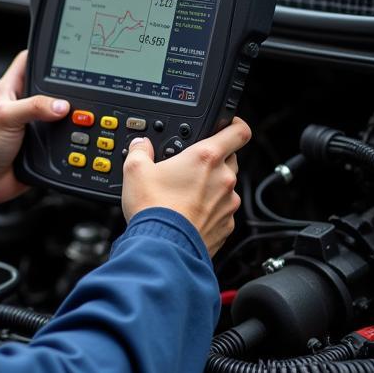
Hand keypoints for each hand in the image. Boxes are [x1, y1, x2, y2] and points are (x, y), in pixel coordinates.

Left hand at [0, 51, 70, 210]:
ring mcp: (34, 124)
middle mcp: (24, 104)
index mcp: (10, 89)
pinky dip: (70, 137)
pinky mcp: (42, 143)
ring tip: (85, 112)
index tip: (66, 53)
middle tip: (85, 86)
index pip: (29, 61)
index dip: (45, 55)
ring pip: (60, 112)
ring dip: (70, 115)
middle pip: (51, 86)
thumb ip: (33, 107)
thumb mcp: (6, 118)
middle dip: (67, 86)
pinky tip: (79, 136)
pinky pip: (61, 136)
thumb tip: (61, 105)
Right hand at [121, 117, 251, 256]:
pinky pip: (222, 212)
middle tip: (191, 167)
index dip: (234, 124)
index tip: (226, 125)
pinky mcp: (226, 226)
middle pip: (230, 159)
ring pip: (226, 187)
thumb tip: (140, 145)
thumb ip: (139, 151)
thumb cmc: (154, 209)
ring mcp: (228, 204)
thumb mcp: (135, 171)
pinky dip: (210, 211)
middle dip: (213, 160)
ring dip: (211, 187)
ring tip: (186, 196)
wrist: (162, 247)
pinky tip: (189, 215)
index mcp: (206, 157)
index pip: (238, 131)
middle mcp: (224, 179)